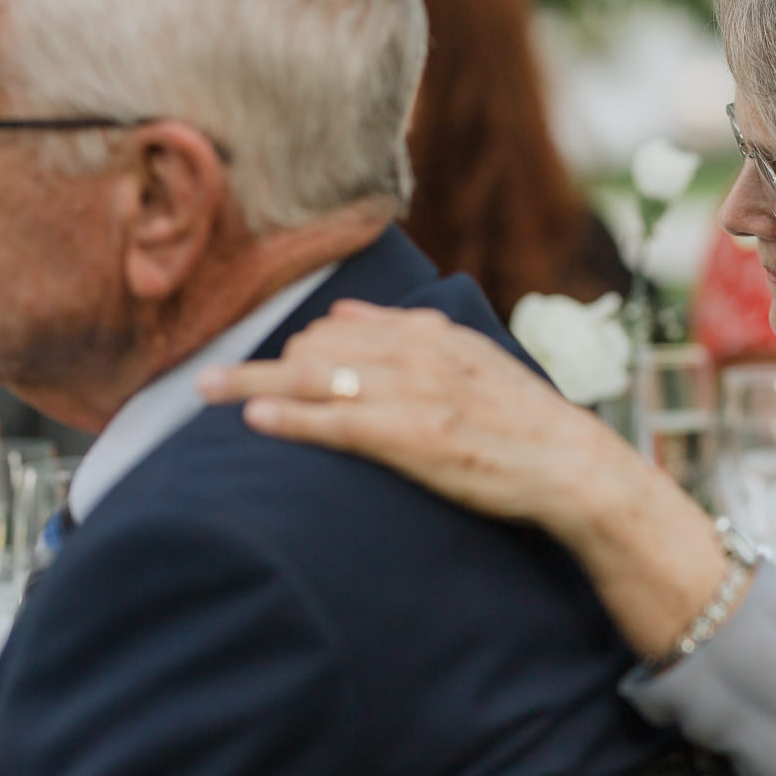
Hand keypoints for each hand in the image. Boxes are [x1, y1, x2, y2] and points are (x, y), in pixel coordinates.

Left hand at [199, 299, 628, 535]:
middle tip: (216, 384)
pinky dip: (293, 418)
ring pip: (315, 378)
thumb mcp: (469, 361)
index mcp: (429, 334)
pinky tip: (255, 420)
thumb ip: (407, 333)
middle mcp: (417, 355)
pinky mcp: (414, 438)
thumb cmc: (520, 422)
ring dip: (253, 383)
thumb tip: (342, 312)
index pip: (339, 325)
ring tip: (204, 390)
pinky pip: (339, 422)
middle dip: (263, 364)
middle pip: (315, 346)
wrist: (570, 463)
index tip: (261, 364)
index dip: (295, 346)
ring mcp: (414, 395)